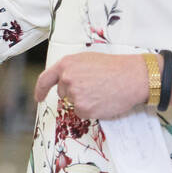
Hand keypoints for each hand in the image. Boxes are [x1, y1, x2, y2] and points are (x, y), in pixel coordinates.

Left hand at [33, 52, 148, 119]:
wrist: (132, 77)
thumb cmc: (114, 67)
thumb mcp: (87, 59)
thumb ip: (71, 69)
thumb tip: (63, 81)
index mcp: (66, 65)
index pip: (45, 79)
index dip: (40, 90)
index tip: (39, 97)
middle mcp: (67, 80)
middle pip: (63, 93)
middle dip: (74, 92)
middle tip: (93, 87)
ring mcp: (74, 95)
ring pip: (74, 103)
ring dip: (85, 100)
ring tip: (101, 91)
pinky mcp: (84, 109)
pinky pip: (83, 113)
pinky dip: (92, 109)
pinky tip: (103, 100)